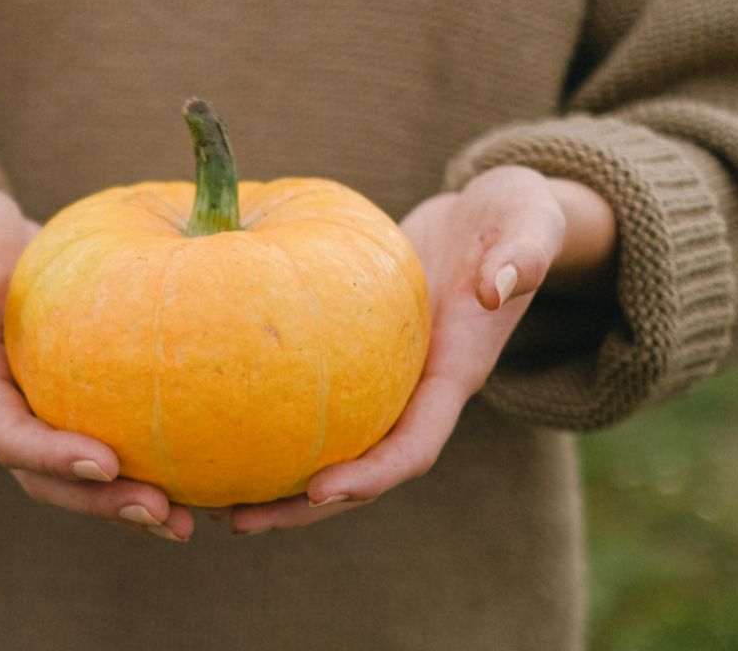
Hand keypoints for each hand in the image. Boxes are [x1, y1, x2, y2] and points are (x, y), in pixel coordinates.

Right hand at [0, 175, 193, 540]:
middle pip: (45, 477)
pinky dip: (146, 469)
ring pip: (79, 478)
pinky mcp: (72, 403)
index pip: (7, 434)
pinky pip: (107, 445)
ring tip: (186, 521)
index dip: (52, 456)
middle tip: (161, 512)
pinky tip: (198, 479)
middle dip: (100, 501)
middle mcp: (5, 408)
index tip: (105, 462)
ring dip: (127, 503)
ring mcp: (38, 411)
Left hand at [225, 165, 615, 533]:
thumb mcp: (529, 222)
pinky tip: (216, 426)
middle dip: (303, 506)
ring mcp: (387, 383)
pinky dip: (270, 423)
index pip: (414, 447)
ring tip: (208, 498)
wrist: (495, 221)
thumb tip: (498, 288)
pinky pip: (314, 405)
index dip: (370, 476)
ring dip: (275, 482)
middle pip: (360, 471)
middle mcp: (417, 394)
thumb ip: (523, 255)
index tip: (319, 491)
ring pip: (330, 447)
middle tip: (235, 520)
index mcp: (455, 374)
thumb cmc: (515, 218)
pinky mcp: (360, 361)